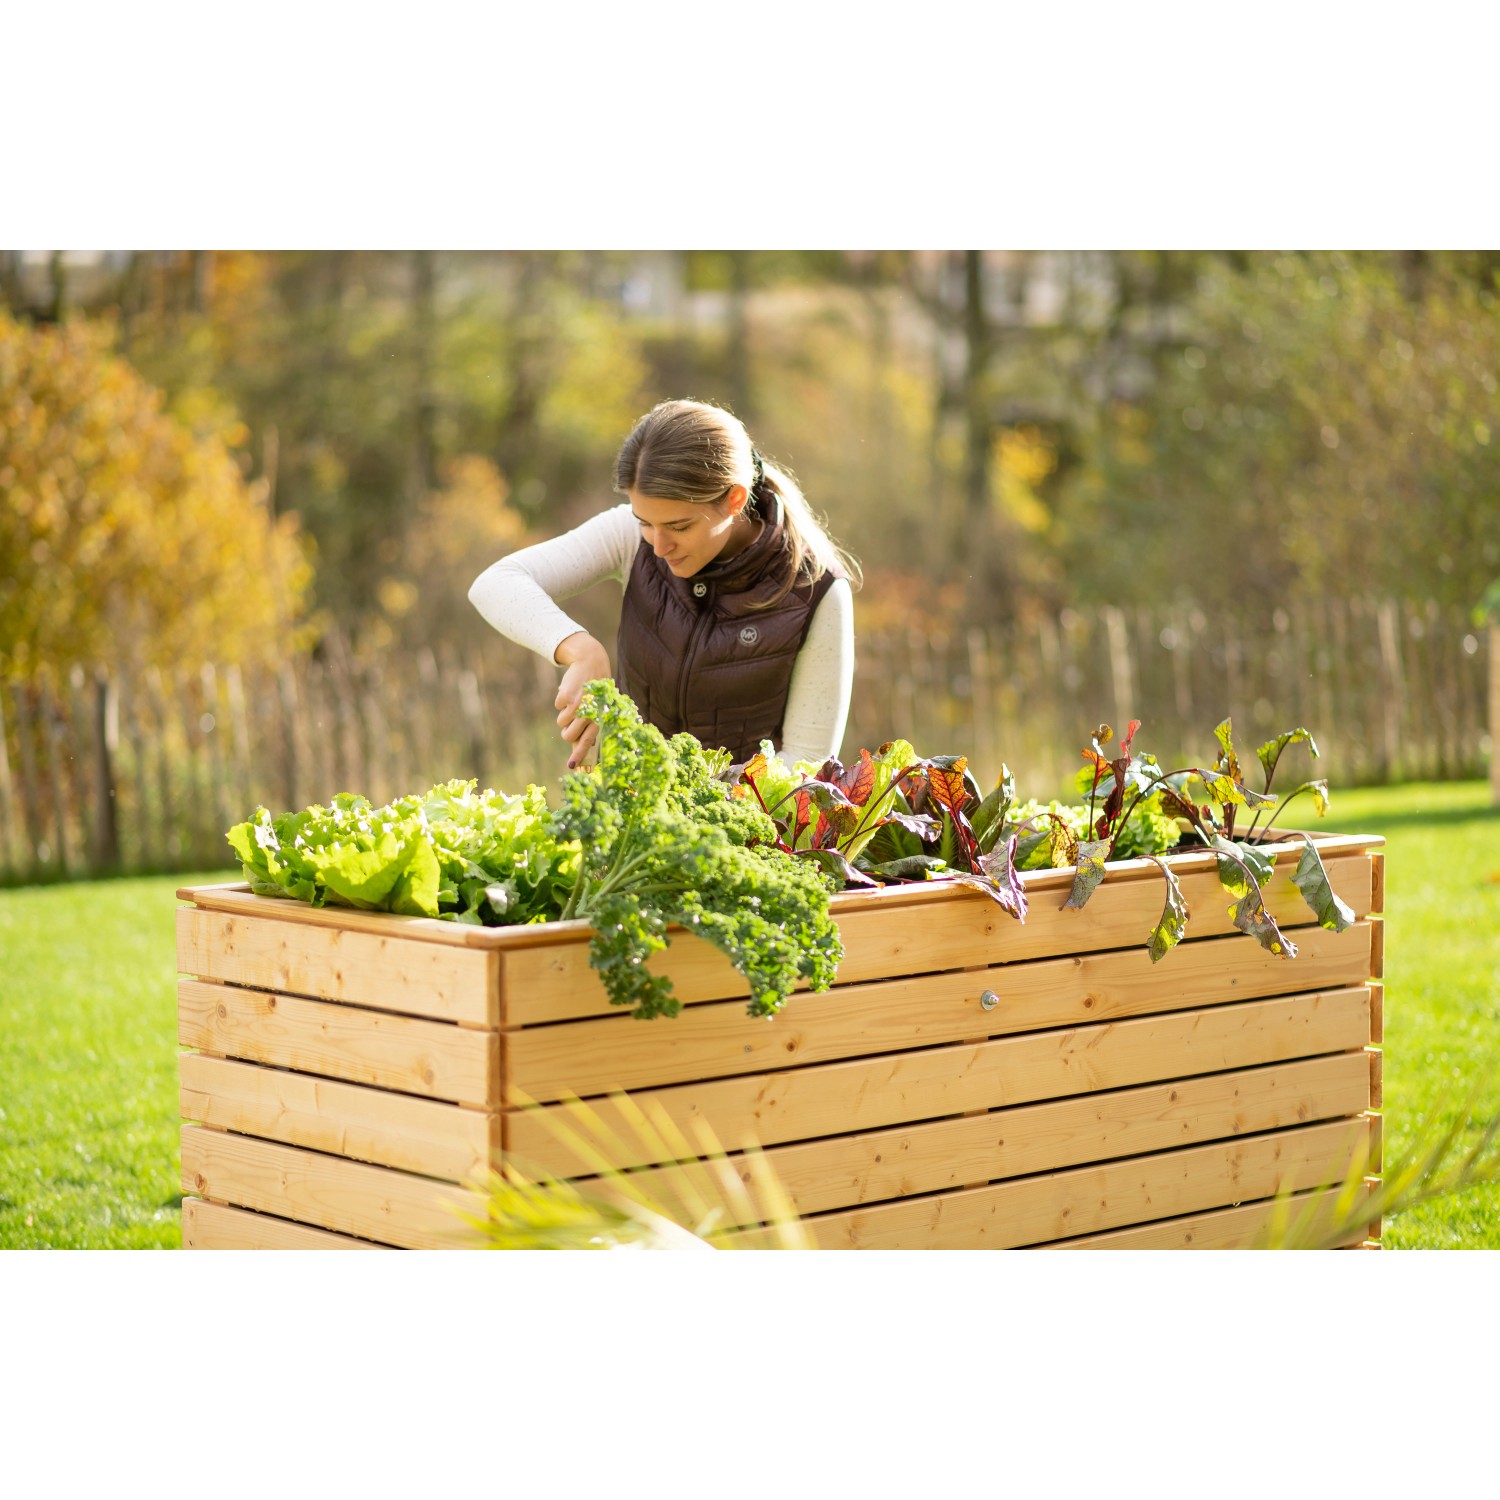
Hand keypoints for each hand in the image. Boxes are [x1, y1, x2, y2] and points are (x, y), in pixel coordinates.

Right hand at [553, 632, 611, 769]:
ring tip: (574, 703)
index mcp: (600, 718)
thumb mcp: (599, 708)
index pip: (588, 742)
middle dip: (567, 733)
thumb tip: (579, 752)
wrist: (590, 662)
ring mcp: (577, 705)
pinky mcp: (566, 696)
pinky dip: (561, 701)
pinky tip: (571, 692)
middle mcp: (590, 713)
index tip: (572, 766)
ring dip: (564, 716)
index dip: (579, 755)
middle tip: (571, 724)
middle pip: (569, 736)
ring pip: (561, 723)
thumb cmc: (595, 690)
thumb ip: (590, 728)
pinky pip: (557, 707)